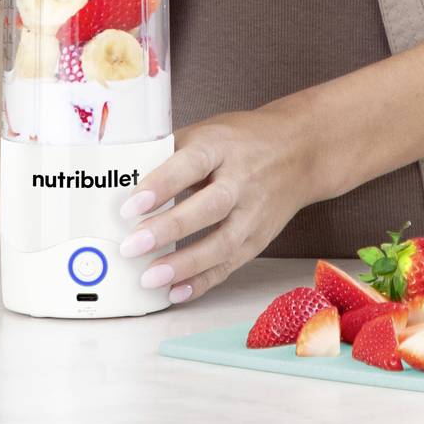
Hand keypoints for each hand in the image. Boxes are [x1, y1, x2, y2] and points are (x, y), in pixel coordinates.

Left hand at [120, 106, 323, 302]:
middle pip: (209, 207)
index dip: (160, 185)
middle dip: (169, 230)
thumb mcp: (208, 132)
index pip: (191, 164)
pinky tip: (176, 292)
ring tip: (148, 278)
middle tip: (131, 246)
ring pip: (222, 243)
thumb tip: (122, 172)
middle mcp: (242, 180)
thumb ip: (170, 152)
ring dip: (184, 264)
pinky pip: (231, 264)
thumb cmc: (241, 141)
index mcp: (222, 146)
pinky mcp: (259, 238)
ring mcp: (254, 212)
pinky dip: (203, 281)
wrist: (300, 150)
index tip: (129, 206)